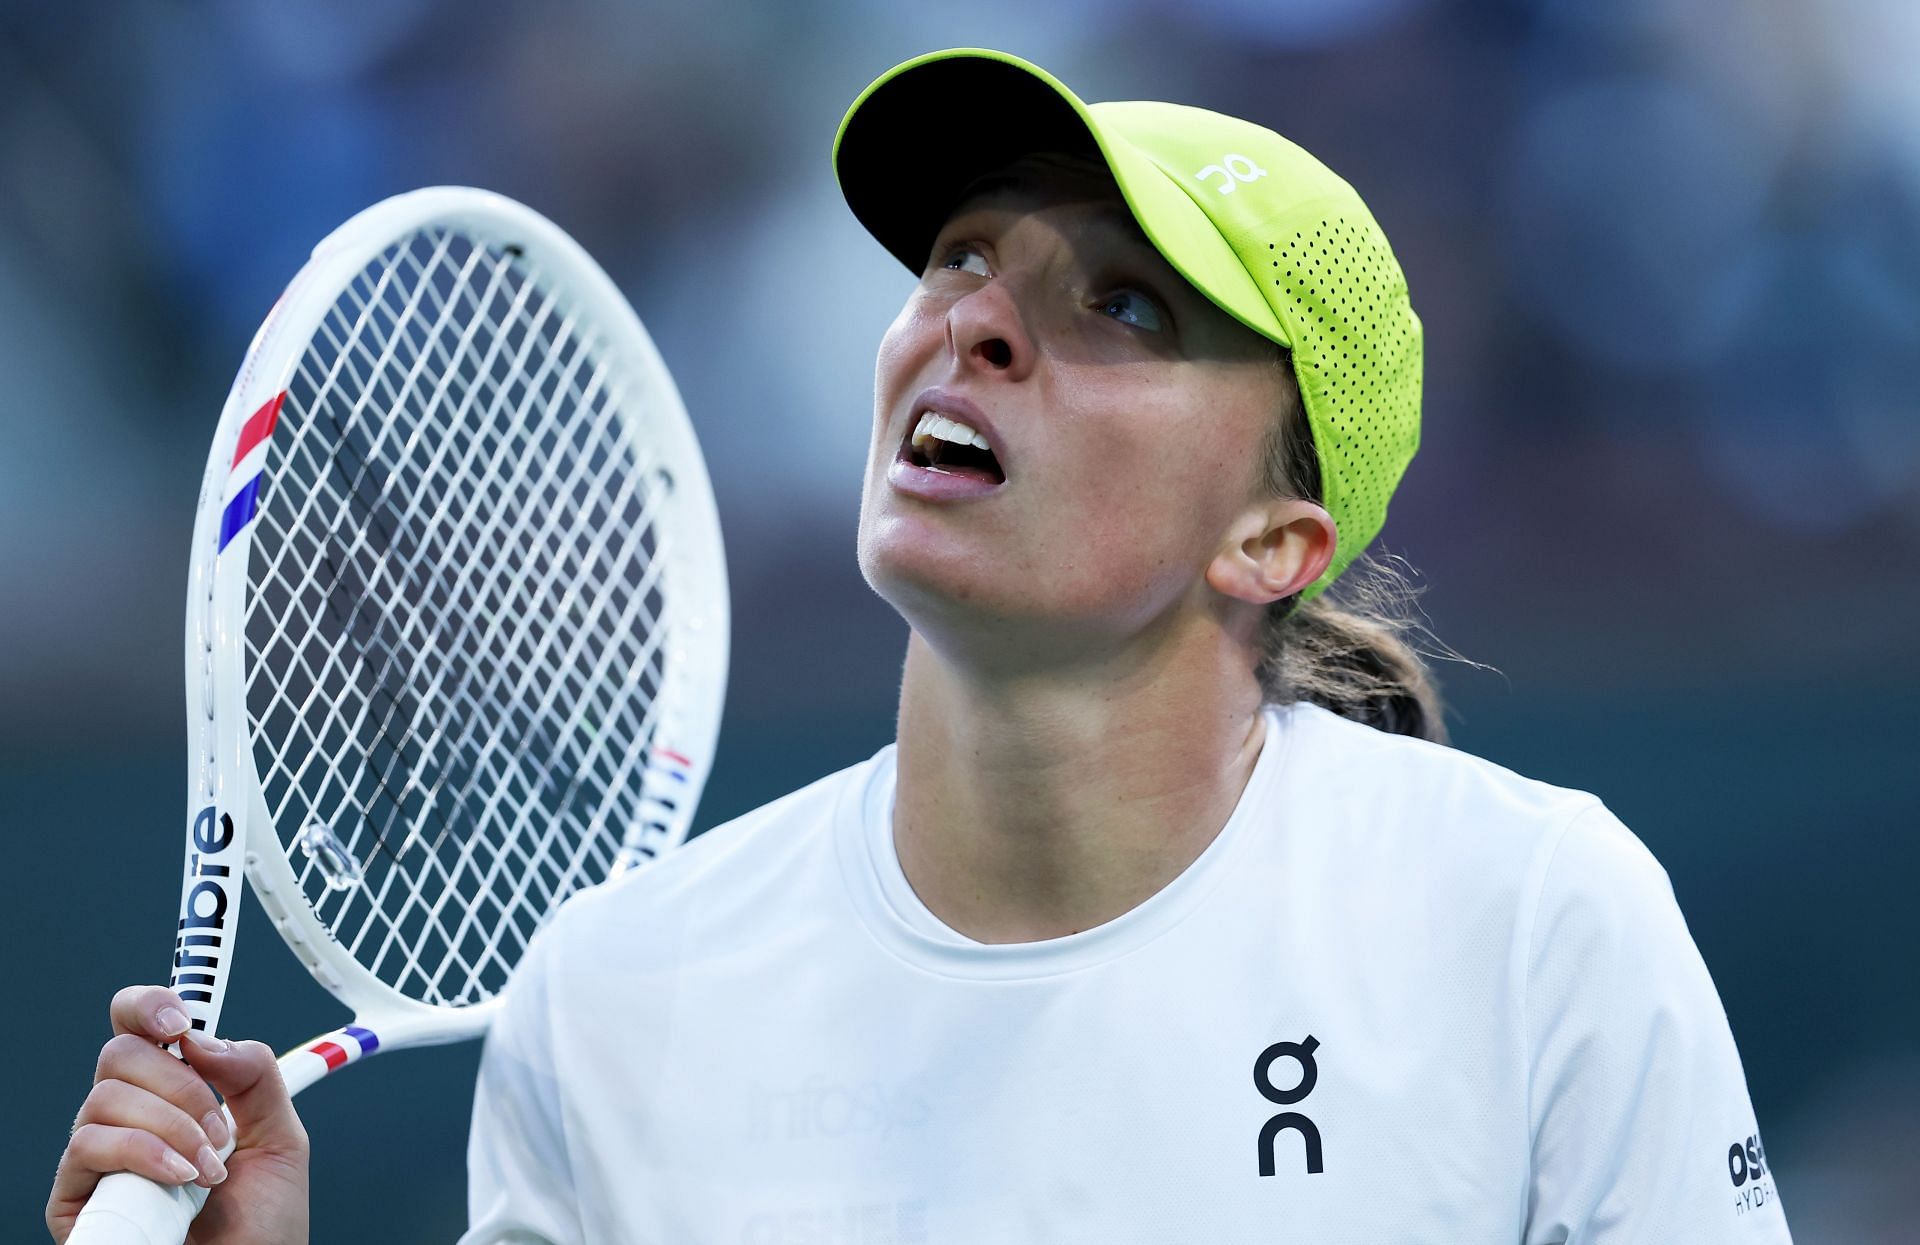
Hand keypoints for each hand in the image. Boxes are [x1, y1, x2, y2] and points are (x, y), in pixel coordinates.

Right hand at [47, 986, 309, 1244]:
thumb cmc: (262, 1224)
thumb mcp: (280, 1136)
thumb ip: (255, 1075)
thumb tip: (205, 1037)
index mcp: (173, 1094)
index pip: (138, 1027)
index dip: (149, 1005)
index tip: (184, 1020)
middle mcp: (129, 1118)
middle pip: (120, 1053)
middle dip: (182, 1084)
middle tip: (220, 1128)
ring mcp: (100, 1157)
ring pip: (105, 1097)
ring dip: (172, 1127)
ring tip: (208, 1170)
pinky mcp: (75, 1198)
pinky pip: (89, 1146)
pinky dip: (144, 1155)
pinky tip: (181, 1181)